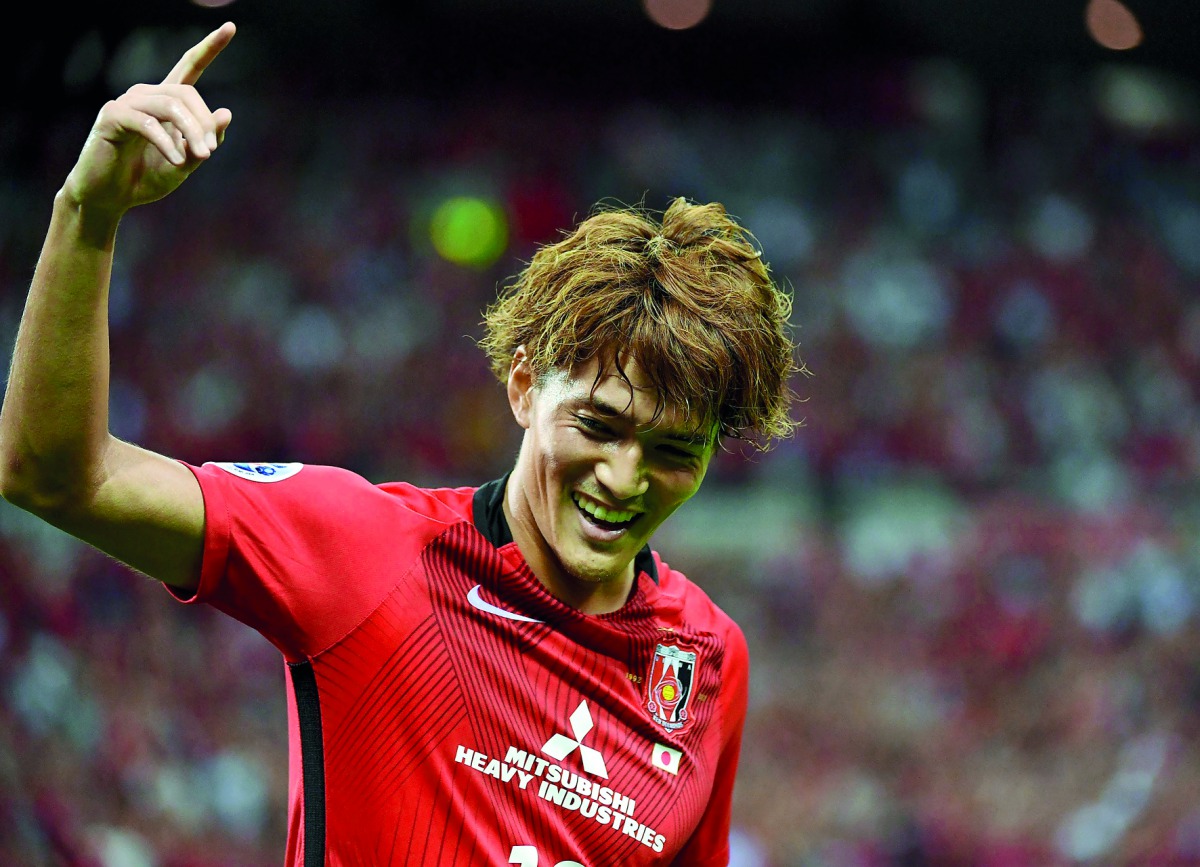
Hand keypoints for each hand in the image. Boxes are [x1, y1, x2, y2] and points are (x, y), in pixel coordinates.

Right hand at [61, 22, 235, 218]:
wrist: (109, 197)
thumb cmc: (145, 177)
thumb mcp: (186, 162)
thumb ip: (204, 141)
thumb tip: (227, 112)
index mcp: (166, 101)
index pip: (189, 67)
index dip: (209, 48)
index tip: (231, 27)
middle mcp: (146, 94)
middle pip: (186, 93)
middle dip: (205, 123)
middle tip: (210, 153)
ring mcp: (127, 102)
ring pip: (170, 105)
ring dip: (191, 132)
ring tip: (200, 157)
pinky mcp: (112, 117)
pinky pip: (148, 123)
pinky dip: (167, 142)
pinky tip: (176, 161)